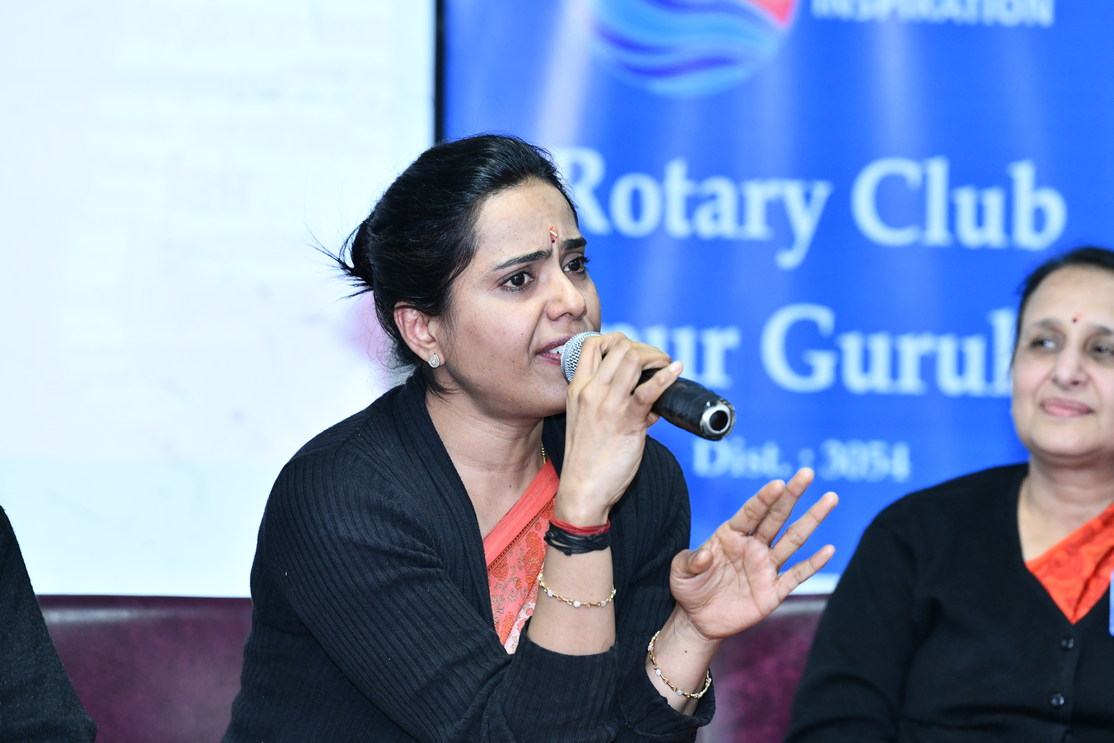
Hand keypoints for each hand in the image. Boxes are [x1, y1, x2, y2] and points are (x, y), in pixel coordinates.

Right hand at [557, 333, 680, 523]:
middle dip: (645, 347)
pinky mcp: (626, 421)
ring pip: (633, 358)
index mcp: (577, 388)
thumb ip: (614, 405)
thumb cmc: (586, 461)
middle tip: (657, 362)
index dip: (618, 339)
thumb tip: (650, 399)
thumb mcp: (588, 423)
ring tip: (667, 366)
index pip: (593, 344)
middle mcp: (590, 391)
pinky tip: (677, 371)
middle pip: (619, 345)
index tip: (635, 352)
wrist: (582, 491)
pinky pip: (649, 390)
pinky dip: (667, 376)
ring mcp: (607, 404)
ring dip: (657, 357)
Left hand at [669, 468, 836, 640]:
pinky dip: (813, 563)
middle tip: (807, 473)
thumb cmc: (689, 588)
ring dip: (812, 519)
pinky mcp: (774, 591)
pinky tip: (829, 549)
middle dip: (792, 494)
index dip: (764, 498)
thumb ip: (690, 561)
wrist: (698, 620)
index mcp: (730, 534)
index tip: (779, 483)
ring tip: (830, 498)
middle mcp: (753, 546)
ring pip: (793, 539)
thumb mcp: (680, 572)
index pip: (751, 511)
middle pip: (777, 516)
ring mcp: (766, 567)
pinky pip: (797, 575)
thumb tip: (705, 555)